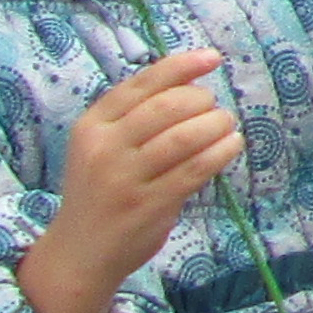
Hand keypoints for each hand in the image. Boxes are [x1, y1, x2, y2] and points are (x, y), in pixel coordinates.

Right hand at [20, 49, 243, 312]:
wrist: (80, 254)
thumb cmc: (102, 191)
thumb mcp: (103, 146)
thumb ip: (136, 115)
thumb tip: (193, 81)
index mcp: (91, 125)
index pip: (142, 83)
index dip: (182, 66)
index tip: (213, 58)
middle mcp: (104, 148)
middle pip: (167, 106)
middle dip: (202, 101)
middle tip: (214, 110)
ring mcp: (125, 178)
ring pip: (184, 136)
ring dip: (216, 124)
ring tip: (227, 126)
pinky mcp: (148, 205)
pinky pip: (196, 168)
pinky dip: (221, 151)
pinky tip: (231, 145)